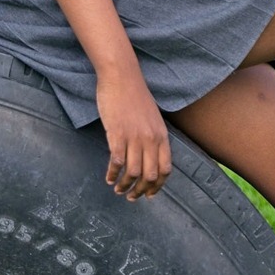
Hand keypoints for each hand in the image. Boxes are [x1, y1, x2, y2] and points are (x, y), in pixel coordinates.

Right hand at [95, 70, 170, 200]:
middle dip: (140, 191)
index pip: (166, 169)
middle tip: (131, 197)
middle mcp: (151, 140)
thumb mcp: (152, 118)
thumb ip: (153, 136)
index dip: (158, 186)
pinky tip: (108, 177)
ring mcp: (134, 137)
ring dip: (125, 186)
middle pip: (150, 176)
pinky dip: (112, 174)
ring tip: (118, 189)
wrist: (121, 76)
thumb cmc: (134, 95)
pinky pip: (117, 162)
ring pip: (133, 173)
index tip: (149, 195)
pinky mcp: (117, 134)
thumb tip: (148, 156)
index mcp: (162, 136)